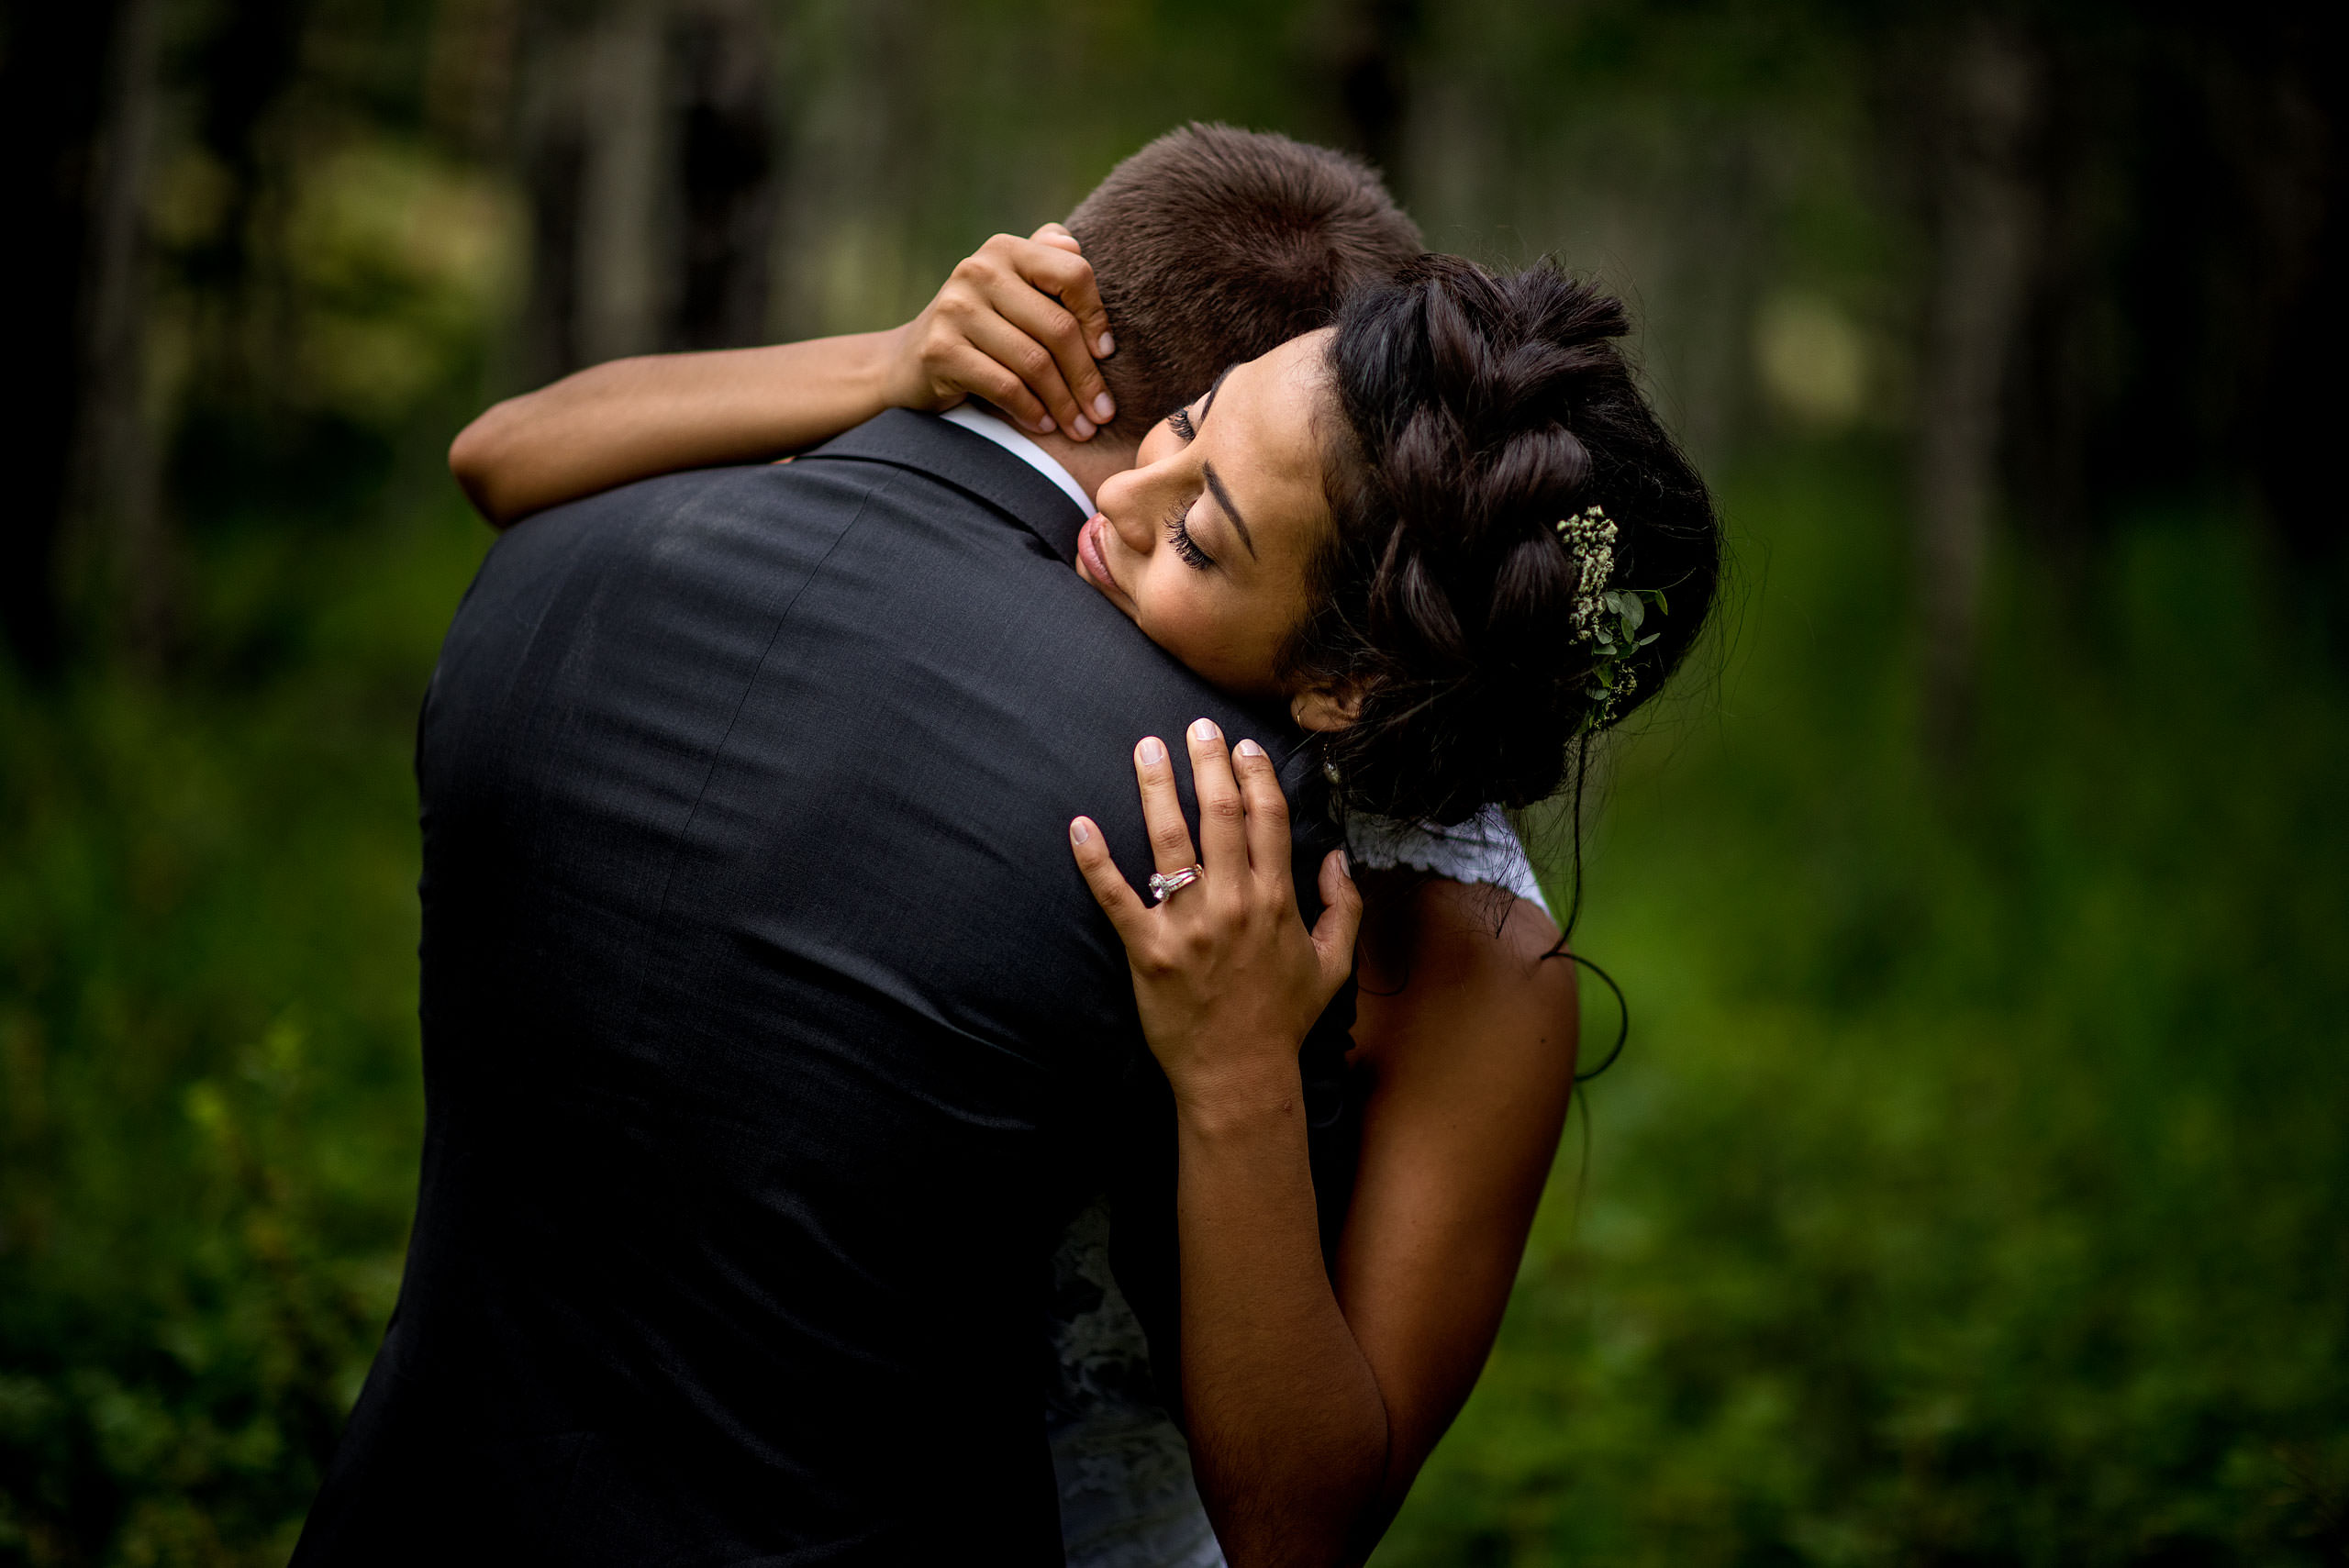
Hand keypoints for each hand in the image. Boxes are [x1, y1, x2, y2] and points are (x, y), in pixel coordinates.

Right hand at [883, 223, 1118, 439]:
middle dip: (1087, 378)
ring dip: (1063, 404)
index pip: (1073, 274)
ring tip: (1079, 428)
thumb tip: (1074, 244)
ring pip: (1034, 363)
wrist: (908, 362)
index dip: (1097, 318)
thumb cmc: (980, 328)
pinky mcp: (940, 350)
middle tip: (1103, 413)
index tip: (1107, 355)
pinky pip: (1005, 387)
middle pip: (1057, 328)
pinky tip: (1043, 425)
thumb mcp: (1011, 289)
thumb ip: (1044, 260)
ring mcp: (955, 310)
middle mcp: (978, 271)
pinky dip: (1031, 412)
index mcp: (1005, 249)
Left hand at [1070, 719, 1361, 1113]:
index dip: (1256, 776)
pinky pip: (1116, 897)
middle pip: (1220, 816)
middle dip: (1209, 764)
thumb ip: (1344, 907)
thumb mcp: (1333, 965)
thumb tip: (1337, 857)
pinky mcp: (1148, 950)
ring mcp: (1189, 926)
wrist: (1240, 1076)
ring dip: (1157, 788)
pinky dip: (1095, 861)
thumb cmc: (1284, 1021)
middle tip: (1196, 726)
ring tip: (1147, 749)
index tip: (1243, 747)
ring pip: (1169, 842)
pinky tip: (1080, 826)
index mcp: (1277, 902)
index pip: (1268, 820)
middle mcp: (1234, 905)